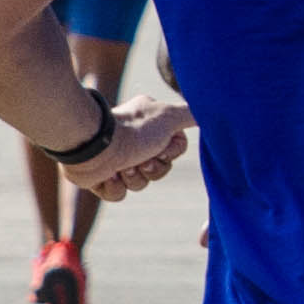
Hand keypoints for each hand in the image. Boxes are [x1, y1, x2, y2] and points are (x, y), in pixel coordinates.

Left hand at [60, 95, 194, 201]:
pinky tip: (109, 176)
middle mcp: (134, 140)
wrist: (93, 147)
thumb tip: (209, 108)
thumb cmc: (133, 131)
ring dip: (134, 178)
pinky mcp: (101, 177)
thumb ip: (192, 114)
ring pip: (140, 183)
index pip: (175, 149)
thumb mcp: (170, 116)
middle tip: (141, 160)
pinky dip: (115, 187)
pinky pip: (118, 194)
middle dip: (153, 169)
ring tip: (122, 167)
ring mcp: (116, 159)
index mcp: (150, 124)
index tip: (161, 145)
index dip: (170, 152)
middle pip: (159, 169)